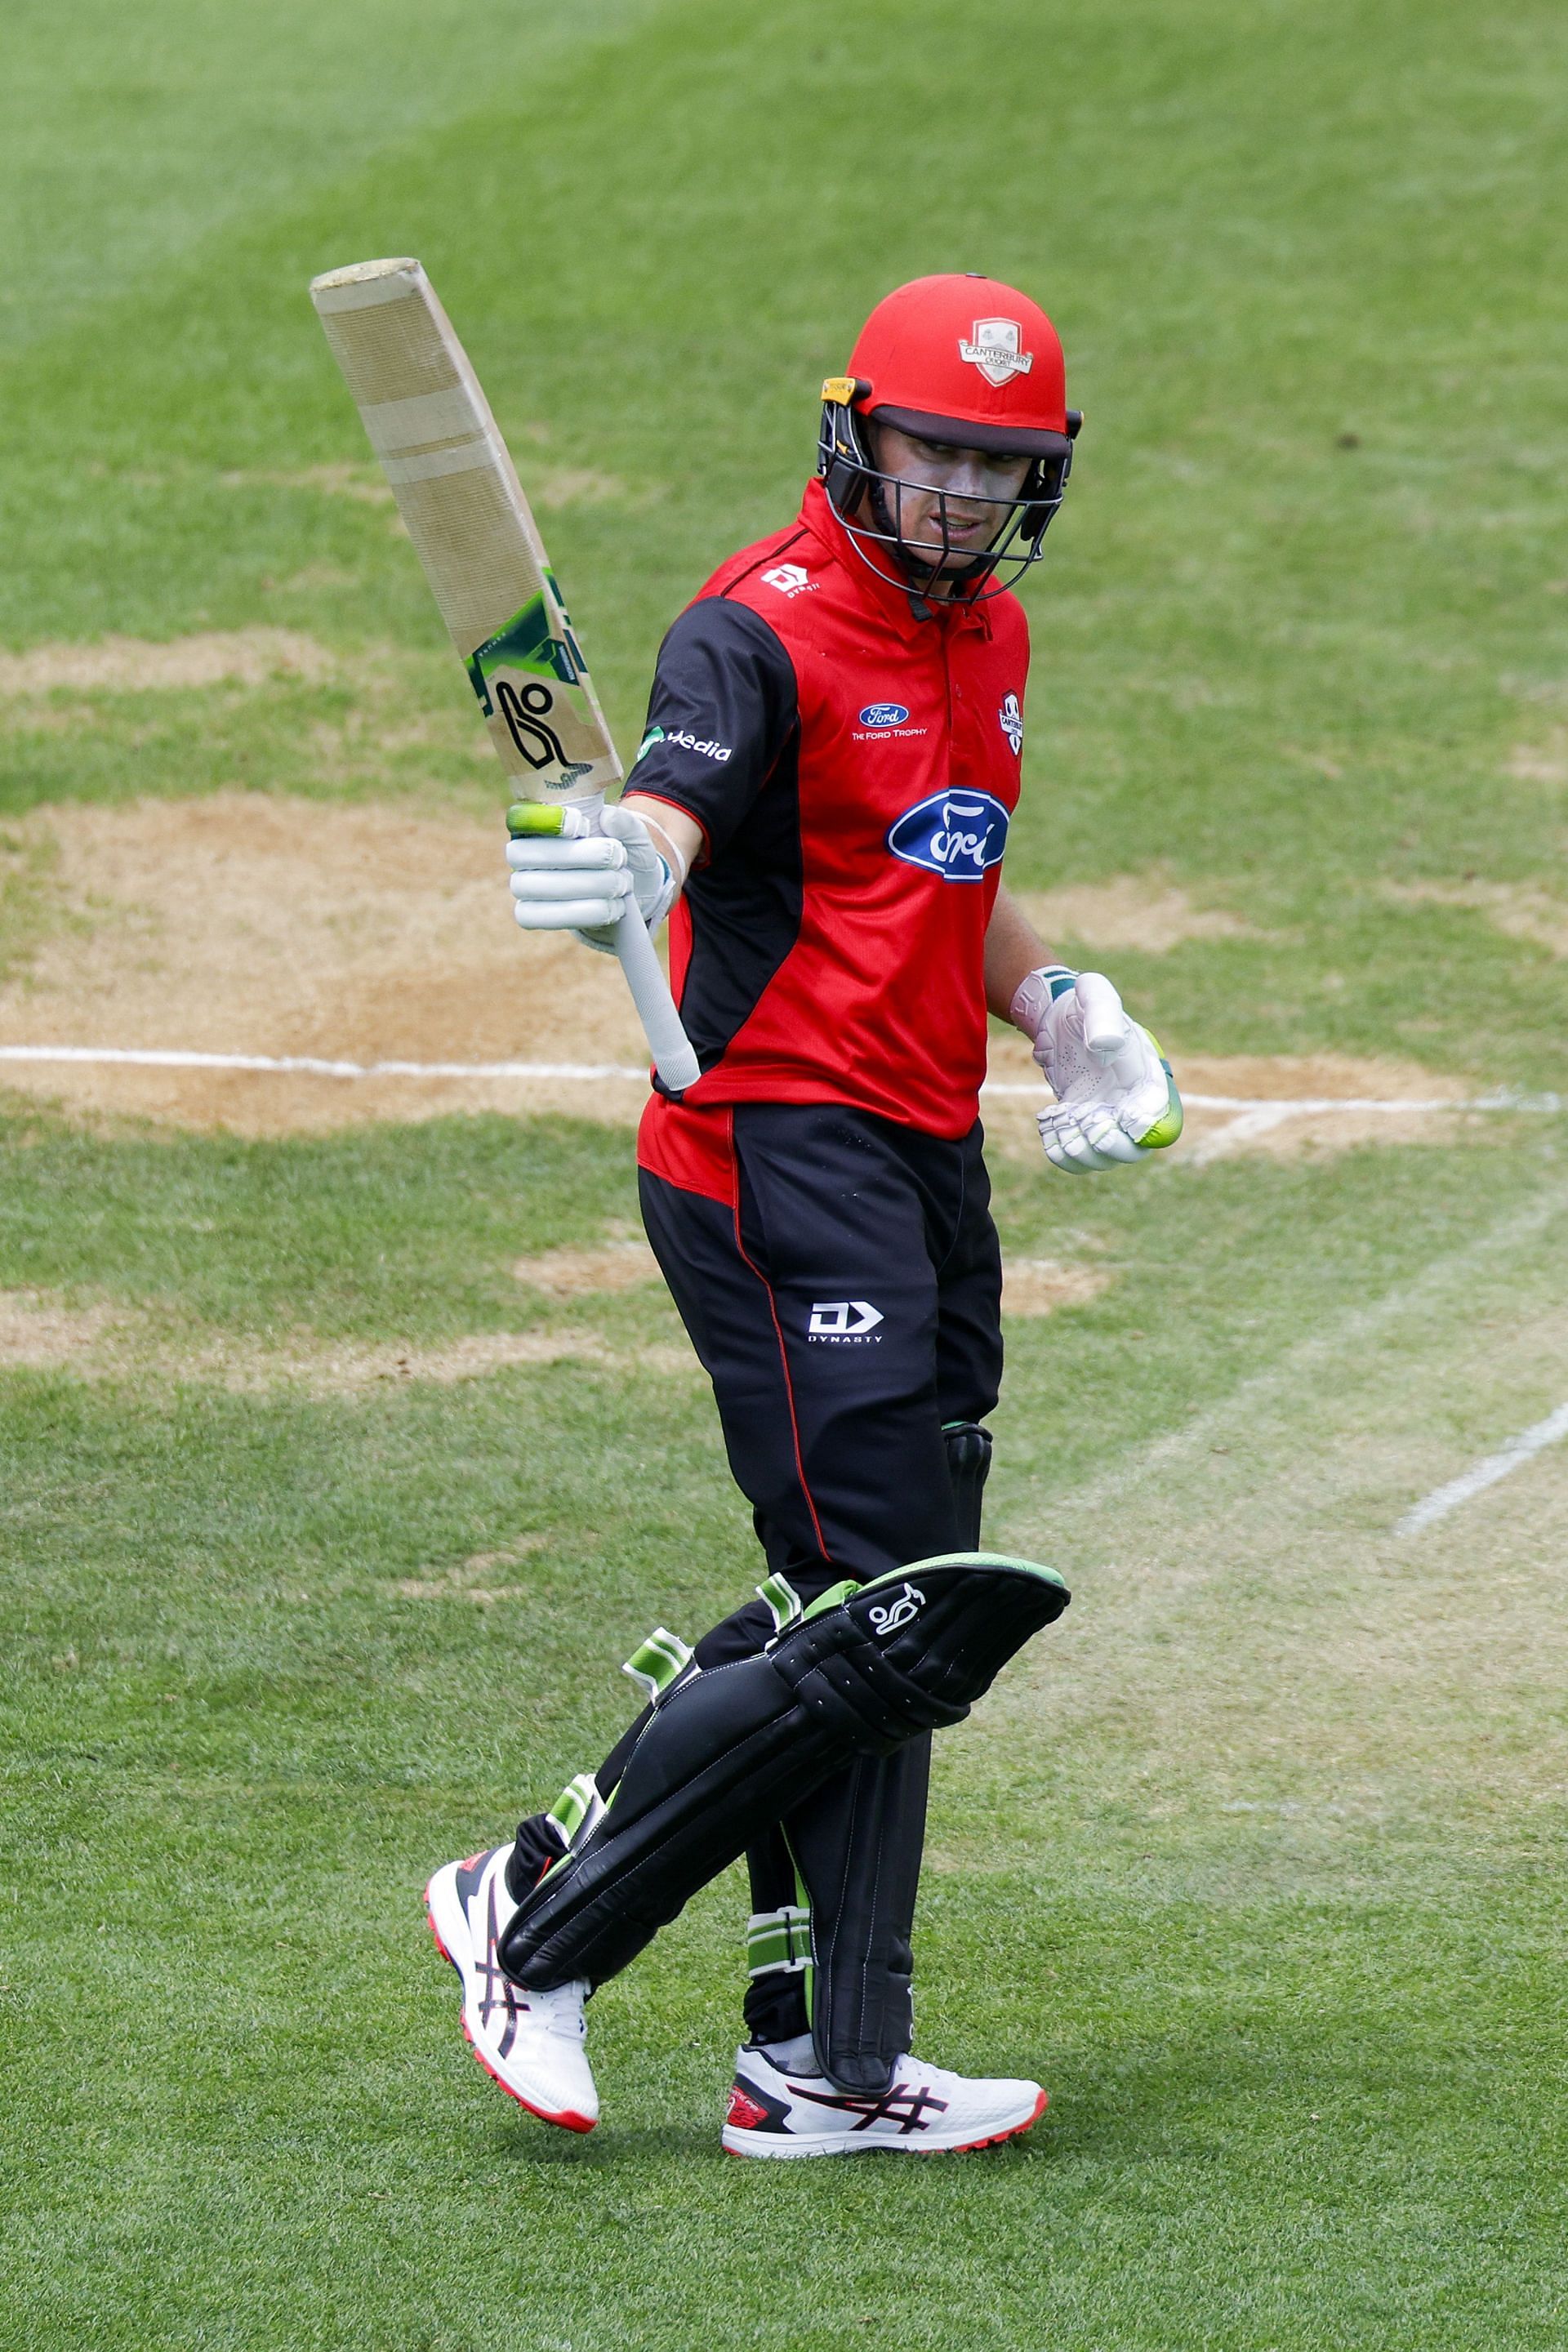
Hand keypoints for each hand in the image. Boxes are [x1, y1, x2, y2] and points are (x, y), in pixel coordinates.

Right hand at [507, 799, 678, 954]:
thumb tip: (608, 817)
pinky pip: (543, 917)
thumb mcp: (633, 836)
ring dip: (587, 885)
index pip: (523, 816)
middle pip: (525, 853)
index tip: (583, 825)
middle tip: (617, 859)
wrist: (630, 894)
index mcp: (539, 824)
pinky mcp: (531, 915)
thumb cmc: (621, 857)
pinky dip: (584, 913)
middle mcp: (522, 853)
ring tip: (621, 884)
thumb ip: (625, 823)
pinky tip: (612, 907)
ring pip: (537, 886)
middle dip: (578, 856)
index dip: (548, 820)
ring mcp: (523, 886)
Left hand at [1012, 965, 1183, 1172]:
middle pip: (1135, 1149)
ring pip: (1104, 1158)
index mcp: (1146, 1075)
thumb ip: (1104, 1016)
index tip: (1121, 1118)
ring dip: (1081, 1154)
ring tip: (1059, 1126)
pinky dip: (1062, 1153)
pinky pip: (1078, 1155)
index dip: (1144, 1125)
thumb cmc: (1084, 1004)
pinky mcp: (1082, 1124)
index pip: (1159, 1113)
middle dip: (1112, 1148)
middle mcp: (1131, 1103)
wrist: (1058, 1016)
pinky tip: (1047, 1127)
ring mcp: (1106, 1118)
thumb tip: (1104, 1044)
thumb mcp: (1095, 998)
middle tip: (1085, 1127)